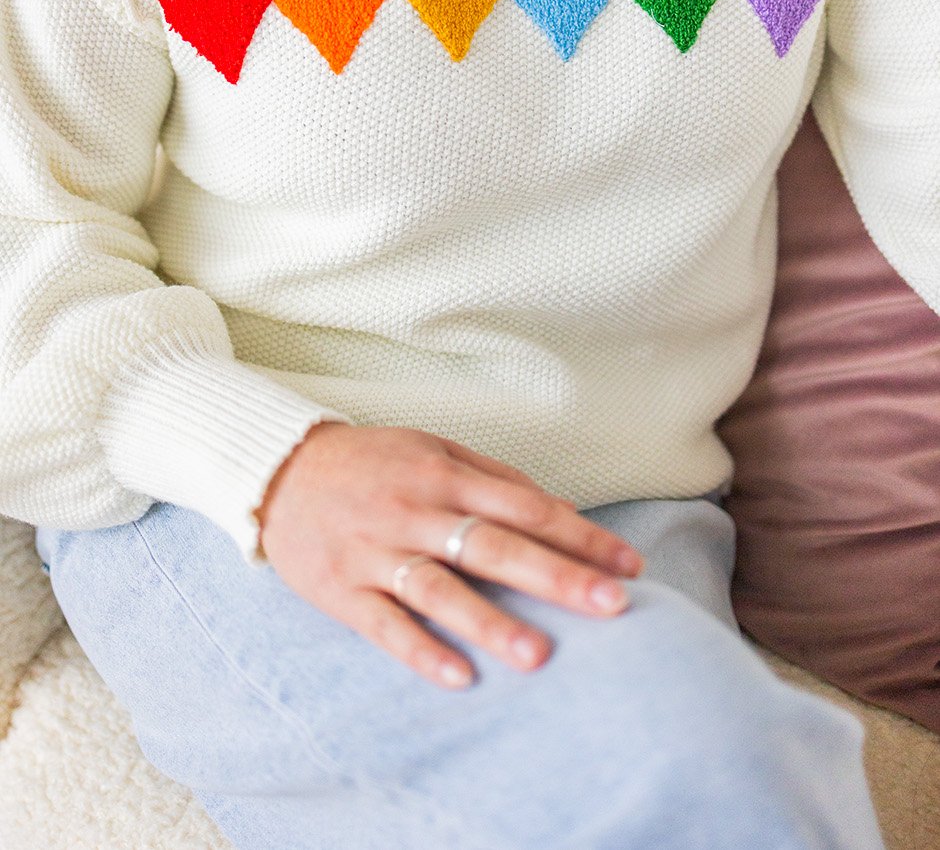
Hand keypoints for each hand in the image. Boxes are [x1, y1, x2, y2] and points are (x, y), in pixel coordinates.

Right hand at [254, 422, 644, 690]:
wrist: (278, 471)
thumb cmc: (372, 463)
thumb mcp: (433, 451)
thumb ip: (494, 479)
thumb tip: (558, 508)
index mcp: (444, 475)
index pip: (525, 507)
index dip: (579, 536)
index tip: (628, 566)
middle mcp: (416, 511)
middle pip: (494, 546)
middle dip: (557, 577)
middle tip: (613, 606)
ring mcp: (378, 552)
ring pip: (440, 589)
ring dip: (491, 622)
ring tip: (540, 656)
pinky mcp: (342, 590)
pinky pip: (385, 624)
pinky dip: (420, 650)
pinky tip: (459, 677)